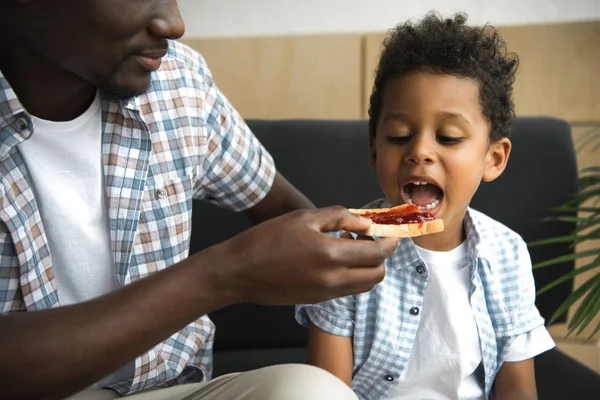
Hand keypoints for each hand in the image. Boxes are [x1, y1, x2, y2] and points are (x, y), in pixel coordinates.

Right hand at [209, 206, 398, 304]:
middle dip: (382, 257)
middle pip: (376, 275)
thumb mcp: (304, 217)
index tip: (392, 233)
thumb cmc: (267, 240)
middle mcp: (334, 280)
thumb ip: (339, 217)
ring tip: (352, 247)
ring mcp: (326, 293)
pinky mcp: (317, 300)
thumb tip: (365, 221)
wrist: (239, 272)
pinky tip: (336, 259)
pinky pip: (347, 290)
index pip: (377, 253)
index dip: (389, 243)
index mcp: (332, 255)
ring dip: (368, 267)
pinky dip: (352, 275)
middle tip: (372, 239)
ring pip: (364, 286)